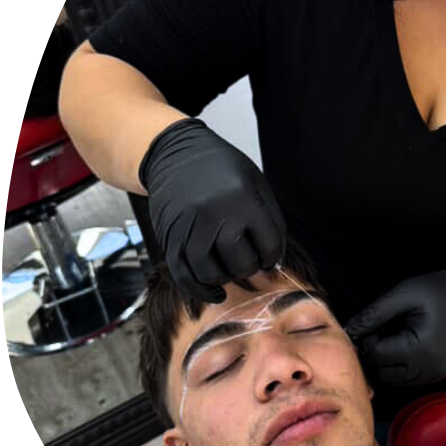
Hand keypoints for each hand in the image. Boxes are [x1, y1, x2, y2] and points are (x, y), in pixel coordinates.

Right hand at [139, 118, 286, 302]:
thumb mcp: (255, 182)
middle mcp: (214, 214)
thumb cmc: (221, 168)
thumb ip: (269, 219)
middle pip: (241, 263)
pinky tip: (215, 292)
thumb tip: (276, 260)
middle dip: (250, 267)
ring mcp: (189, 228)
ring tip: (231, 269)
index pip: (268, 246)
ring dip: (226, 278)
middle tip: (249, 259)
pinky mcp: (170, 238)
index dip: (272, 256)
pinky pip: (184, 275)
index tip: (268, 255)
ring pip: (211, 273)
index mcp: (242, 199)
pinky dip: (200, 291)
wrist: (175, 153)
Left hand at [344, 259, 445, 385]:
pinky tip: (407, 343)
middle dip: (376, 352)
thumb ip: (373, 315)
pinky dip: (400, 365)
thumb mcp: (402, 295)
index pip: (377, 356)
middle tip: (383, 328)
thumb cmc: (438, 291)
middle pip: (383, 373)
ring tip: (396, 334)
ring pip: (394, 379)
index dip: (368, 340)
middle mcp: (429, 368)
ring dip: (387, 361)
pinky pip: (409, 378)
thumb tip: (349, 331)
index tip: (375, 323)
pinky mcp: (439, 374)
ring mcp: (436, 374)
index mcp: (420, 348)